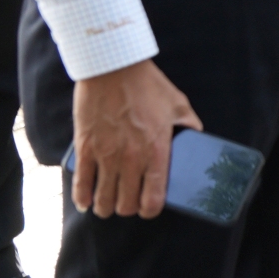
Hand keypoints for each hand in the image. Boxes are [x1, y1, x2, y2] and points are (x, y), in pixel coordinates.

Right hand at [72, 60, 199, 218]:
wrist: (113, 68)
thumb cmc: (148, 85)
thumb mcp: (179, 104)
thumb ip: (190, 125)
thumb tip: (197, 138)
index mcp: (156, 150)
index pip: (154, 197)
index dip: (151, 210)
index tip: (149, 208)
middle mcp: (131, 158)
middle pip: (127, 203)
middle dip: (128, 209)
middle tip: (128, 204)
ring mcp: (106, 154)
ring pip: (103, 198)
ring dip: (105, 207)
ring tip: (107, 205)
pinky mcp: (85, 147)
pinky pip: (81, 182)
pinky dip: (82, 197)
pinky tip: (85, 202)